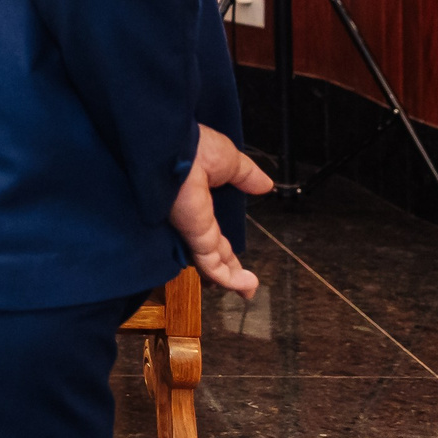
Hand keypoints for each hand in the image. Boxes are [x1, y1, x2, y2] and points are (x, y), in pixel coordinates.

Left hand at [169, 123, 271, 296]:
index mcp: (196, 201)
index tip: (240, 264)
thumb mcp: (228, 161)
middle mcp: (189, 219)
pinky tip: (245, 286)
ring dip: (228, 279)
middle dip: (226, 272)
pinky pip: (210, 262)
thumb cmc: (195, 147)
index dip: (226, 249)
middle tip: (242, 288)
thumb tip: (266, 186)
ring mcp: (189, 229)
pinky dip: (228, 277)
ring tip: (247, 292)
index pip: (212, 233)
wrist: (171, 145)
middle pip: (209, 252)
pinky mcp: (191, 235)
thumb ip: (245, 176)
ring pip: (209, 262)